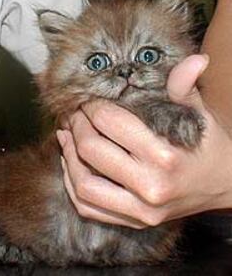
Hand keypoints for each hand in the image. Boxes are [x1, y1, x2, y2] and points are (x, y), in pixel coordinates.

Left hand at [58, 54, 231, 228]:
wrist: (225, 186)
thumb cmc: (208, 147)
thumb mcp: (200, 115)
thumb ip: (185, 88)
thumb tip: (195, 60)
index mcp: (164, 155)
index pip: (109, 122)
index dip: (91, 106)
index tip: (87, 99)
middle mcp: (150, 186)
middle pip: (91, 150)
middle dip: (75, 126)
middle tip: (73, 114)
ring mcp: (140, 210)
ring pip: (82, 184)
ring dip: (67, 156)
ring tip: (66, 136)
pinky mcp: (134, 221)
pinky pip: (88, 207)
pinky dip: (72, 185)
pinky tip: (71, 164)